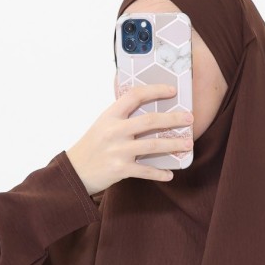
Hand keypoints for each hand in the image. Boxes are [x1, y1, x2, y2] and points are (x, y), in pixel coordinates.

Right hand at [65, 85, 193, 194]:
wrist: (75, 170)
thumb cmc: (92, 145)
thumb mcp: (103, 124)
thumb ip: (121, 115)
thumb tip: (146, 106)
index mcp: (110, 115)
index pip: (135, 95)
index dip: (155, 90)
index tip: (172, 90)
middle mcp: (115, 131)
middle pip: (150, 121)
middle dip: (173, 119)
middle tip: (189, 118)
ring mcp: (118, 150)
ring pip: (152, 146)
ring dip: (173, 145)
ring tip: (187, 145)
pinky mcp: (120, 170)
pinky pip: (146, 171)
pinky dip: (159, 173)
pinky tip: (170, 174)